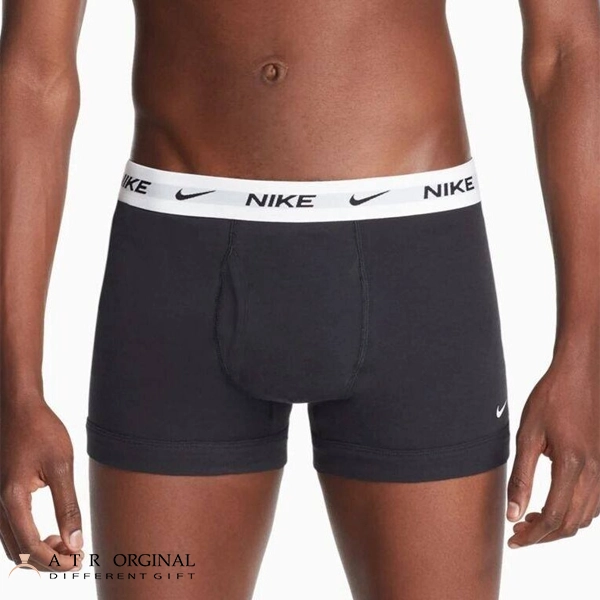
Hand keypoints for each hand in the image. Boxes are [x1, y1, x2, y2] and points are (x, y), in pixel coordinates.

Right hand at [0, 397, 83, 571]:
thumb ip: (67, 506)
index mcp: (12, 500)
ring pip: (12, 544)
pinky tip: (52, 531)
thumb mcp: (61, 466)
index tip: (78, 562)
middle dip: (47, 561)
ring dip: (38, 552)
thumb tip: (75, 542)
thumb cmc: (41, 431)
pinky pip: (11, 530)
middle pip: (18, 552)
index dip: (55, 561)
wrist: (18, 408)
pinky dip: (29, 539)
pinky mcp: (1, 495)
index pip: (31, 547)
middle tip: (75, 557)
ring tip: (66, 544)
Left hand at [507, 348, 599, 546]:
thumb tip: (512, 512)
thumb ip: (521, 477)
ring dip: (559, 525)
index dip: (532, 535)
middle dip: (544, 535)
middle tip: (519, 532)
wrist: (580, 374)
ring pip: (586, 517)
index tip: (514, 539)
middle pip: (572, 523)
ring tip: (531, 519)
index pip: (554, 518)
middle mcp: (596, 474)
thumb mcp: (527, 435)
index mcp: (574, 466)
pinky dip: (574, 512)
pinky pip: (595, 502)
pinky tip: (553, 504)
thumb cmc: (550, 399)